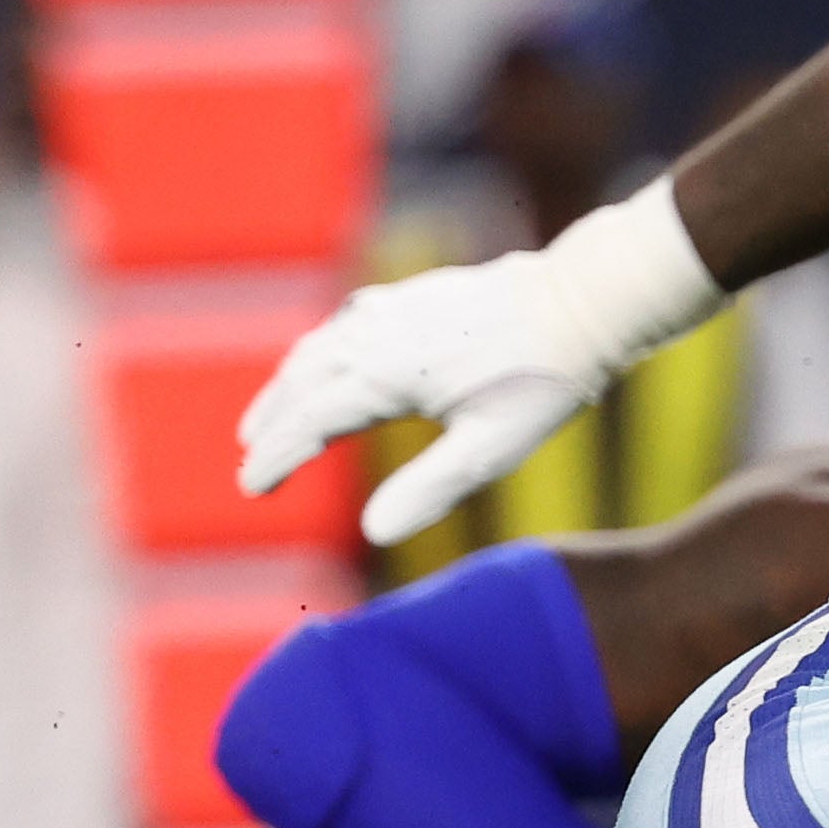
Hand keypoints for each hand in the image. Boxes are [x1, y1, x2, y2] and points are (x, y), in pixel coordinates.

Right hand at [237, 184, 725, 546]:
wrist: (578, 304)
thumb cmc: (539, 383)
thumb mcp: (489, 450)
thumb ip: (429, 489)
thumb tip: (374, 531)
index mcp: (385, 376)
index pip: (310, 423)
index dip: (275, 458)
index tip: (251, 488)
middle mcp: (374, 335)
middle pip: (299, 382)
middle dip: (270, 424)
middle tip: (250, 462)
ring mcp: (390, 309)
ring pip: (316, 349)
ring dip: (288, 386)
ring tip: (269, 419)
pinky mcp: (410, 296)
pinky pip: (344, 326)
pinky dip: (319, 353)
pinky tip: (327, 364)